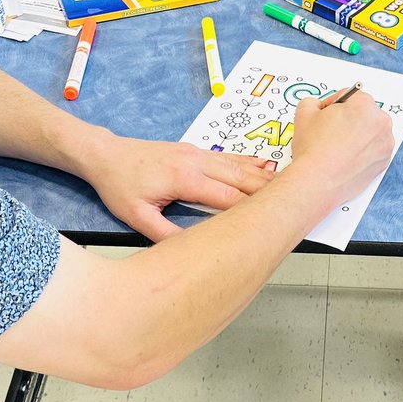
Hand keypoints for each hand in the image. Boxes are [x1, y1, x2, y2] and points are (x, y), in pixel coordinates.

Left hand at [81, 132, 274, 241]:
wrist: (104, 154)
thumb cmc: (118, 185)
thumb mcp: (136, 216)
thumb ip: (165, 234)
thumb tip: (193, 250)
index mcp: (185, 179)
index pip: (229, 197)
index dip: (255, 209)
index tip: (277, 219)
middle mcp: (196, 162)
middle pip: (241, 178)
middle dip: (269, 191)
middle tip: (297, 201)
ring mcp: (197, 153)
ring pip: (238, 165)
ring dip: (264, 176)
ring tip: (291, 186)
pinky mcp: (195, 151)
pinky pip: (228, 157)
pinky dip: (250, 162)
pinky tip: (266, 165)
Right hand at [286, 87, 394, 208]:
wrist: (317, 182)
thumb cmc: (313, 150)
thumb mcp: (304, 112)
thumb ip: (314, 101)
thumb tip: (320, 106)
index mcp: (364, 105)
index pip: (350, 96)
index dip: (334, 105)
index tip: (326, 116)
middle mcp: (380, 122)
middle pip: (364, 113)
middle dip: (349, 119)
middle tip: (331, 132)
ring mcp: (385, 143)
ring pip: (370, 131)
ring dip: (357, 134)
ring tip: (338, 147)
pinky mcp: (384, 161)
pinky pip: (373, 149)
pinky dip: (362, 151)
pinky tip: (346, 157)